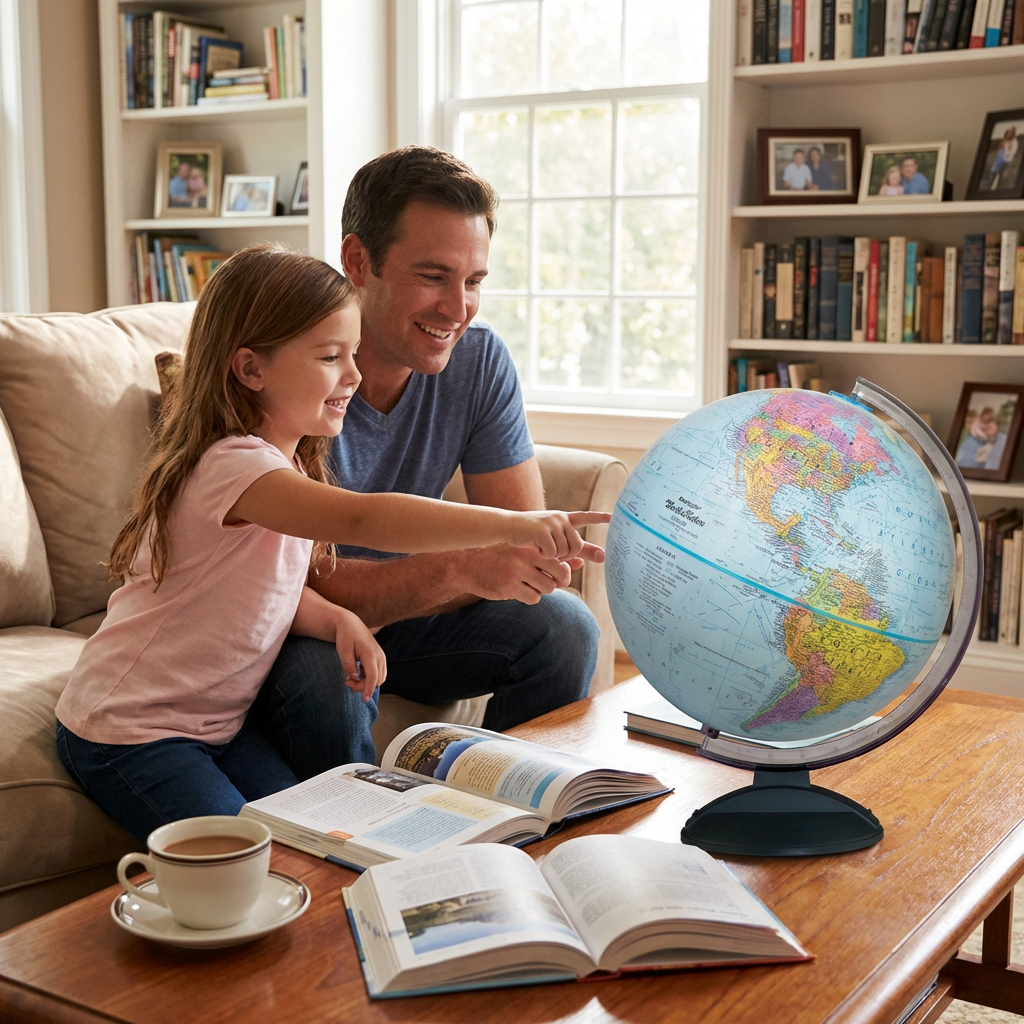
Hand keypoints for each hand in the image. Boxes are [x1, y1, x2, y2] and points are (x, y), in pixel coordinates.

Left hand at [334, 606, 385, 701]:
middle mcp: (379, 656)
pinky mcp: (380, 658)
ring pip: (379, 679)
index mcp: (370, 654)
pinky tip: (358, 673)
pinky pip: (378, 674)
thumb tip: (353, 679)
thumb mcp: (343, 651)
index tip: (364, 700)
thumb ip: (348, 666)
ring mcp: (381, 657)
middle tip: (347, 682)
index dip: (368, 689)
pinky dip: (369, 678)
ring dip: (367, 683)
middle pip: (377, 680)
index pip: (373, 676)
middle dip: (363, 686)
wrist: (351, 624)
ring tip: (352, 678)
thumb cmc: (346, 636)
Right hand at [454, 543, 603, 604]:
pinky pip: (533, 598)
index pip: (562, 560)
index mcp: (531, 547)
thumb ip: (553, 558)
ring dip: (543, 590)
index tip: (555, 573)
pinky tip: (520, 591)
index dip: (563, 571)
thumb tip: (580, 562)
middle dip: (560, 582)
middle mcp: (526, 557)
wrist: (469, 565)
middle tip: (552, 582)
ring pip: (548, 588)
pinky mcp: (508, 587)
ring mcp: (516, 573)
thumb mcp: (526, 554)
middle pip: (561, 574)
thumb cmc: (502, 559)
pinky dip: (531, 597)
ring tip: (531, 585)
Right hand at [506, 510, 610, 558]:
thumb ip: (570, 550)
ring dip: (554, 558)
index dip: (599, 518)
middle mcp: (559, 518)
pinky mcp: (542, 531)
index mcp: (562, 518)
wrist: (504, 528)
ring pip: (565, 552)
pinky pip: (552, 554)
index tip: (613, 517)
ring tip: (541, 551)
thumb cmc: (526, 536)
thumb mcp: (549, 540)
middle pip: (578, 545)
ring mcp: (551, 524)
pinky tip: (535, 550)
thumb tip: (588, 561)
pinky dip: (545, 557)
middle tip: (552, 555)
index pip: (584, 517)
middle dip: (567, 556)